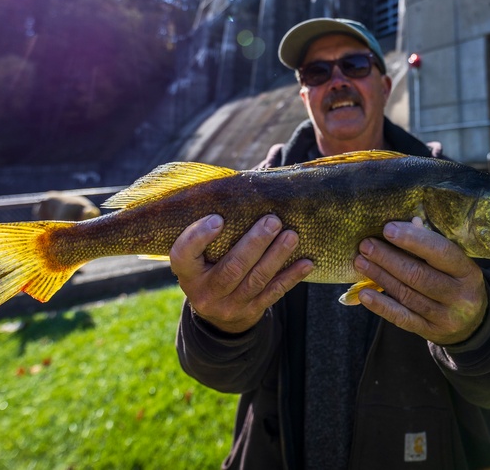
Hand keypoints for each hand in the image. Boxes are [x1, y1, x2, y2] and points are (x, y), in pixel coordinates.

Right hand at [170, 214, 312, 334]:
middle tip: (272, 221)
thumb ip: (218, 223)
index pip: (183, 254)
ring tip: (291, 236)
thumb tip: (257, 176)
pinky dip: (291, 277)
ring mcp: (228, 305)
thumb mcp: (201, 253)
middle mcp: (205, 292)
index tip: (218, 218)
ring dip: (276, 257)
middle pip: (231, 268)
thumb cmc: (210, 266)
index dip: (198, 237)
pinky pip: (273, 294)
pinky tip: (306, 263)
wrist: (217, 313)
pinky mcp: (250, 311)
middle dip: (255, 243)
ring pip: (255, 280)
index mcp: (188, 272)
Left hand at [353, 217, 487, 345]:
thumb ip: (432, 245)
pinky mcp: (430, 332)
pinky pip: (402, 318)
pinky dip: (381, 305)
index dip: (413, 239)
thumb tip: (406, 225)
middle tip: (366, 245)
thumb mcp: (455, 264)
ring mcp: (445, 317)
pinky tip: (365, 293)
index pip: (441, 252)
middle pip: (418, 275)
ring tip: (360, 261)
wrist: (473, 324)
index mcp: (468, 272)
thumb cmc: (457, 282)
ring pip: (407, 294)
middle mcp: (459, 296)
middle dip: (388, 258)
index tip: (388, 228)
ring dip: (380, 276)